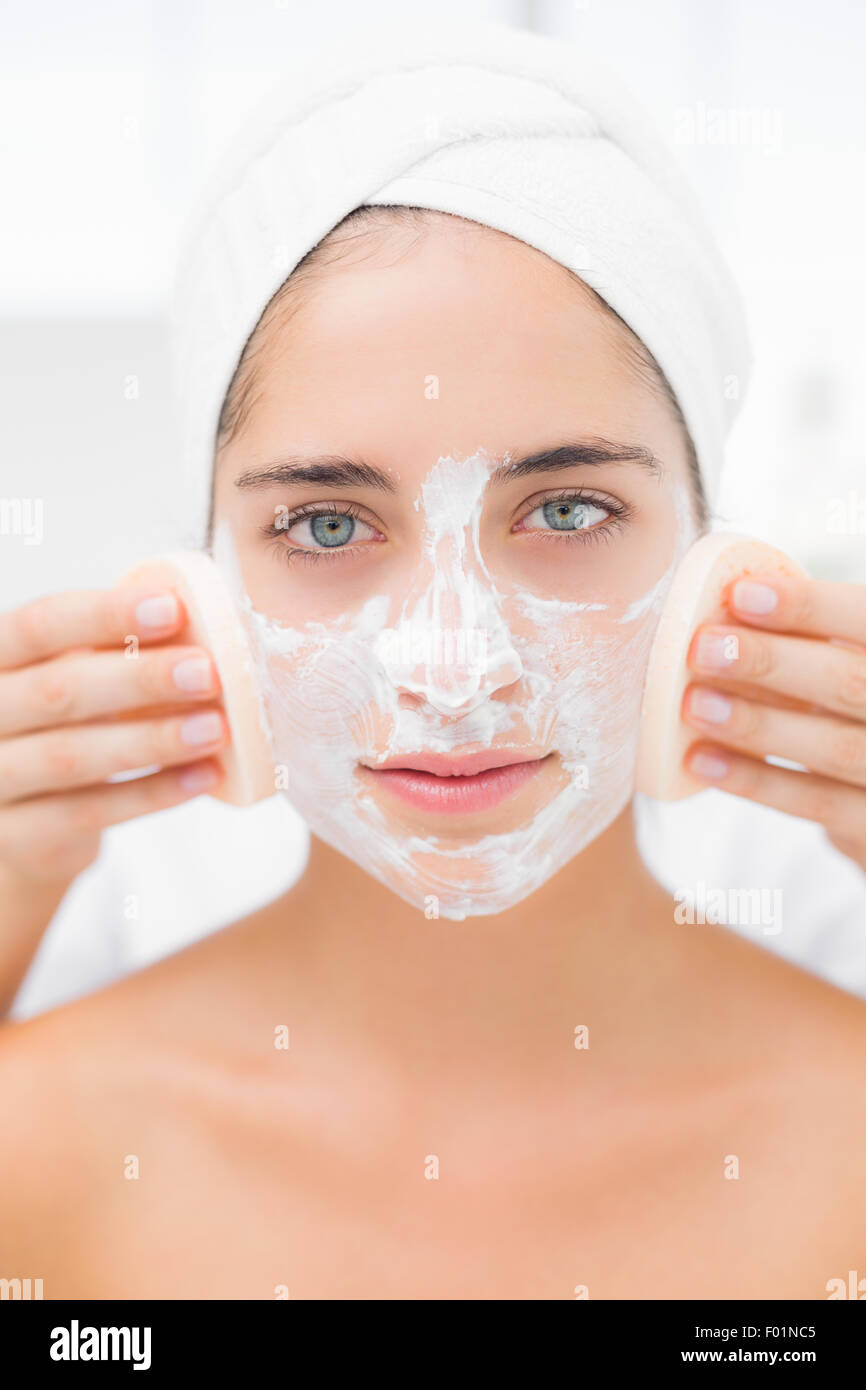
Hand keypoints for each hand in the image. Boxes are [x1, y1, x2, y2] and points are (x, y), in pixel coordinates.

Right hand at [0, 585, 226, 886]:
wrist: (24, 824)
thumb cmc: (59, 729)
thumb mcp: (71, 679)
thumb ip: (113, 650)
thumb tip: (198, 621)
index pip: (38, 626)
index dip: (103, 615)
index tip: (172, 608)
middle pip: (56, 691)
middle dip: (139, 679)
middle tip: (207, 673)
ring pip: (71, 757)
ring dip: (152, 740)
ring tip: (215, 729)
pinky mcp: (18, 835)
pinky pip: (88, 812)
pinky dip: (151, 793)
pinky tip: (200, 777)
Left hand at [681, 572, 865, 872]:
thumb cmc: (852, 703)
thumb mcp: (845, 658)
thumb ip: (808, 636)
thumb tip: (723, 603)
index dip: (809, 606)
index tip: (740, 594)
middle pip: (849, 683)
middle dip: (771, 664)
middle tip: (702, 649)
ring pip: (834, 747)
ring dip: (757, 725)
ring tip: (695, 704)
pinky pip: (818, 803)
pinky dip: (757, 781)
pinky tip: (702, 760)